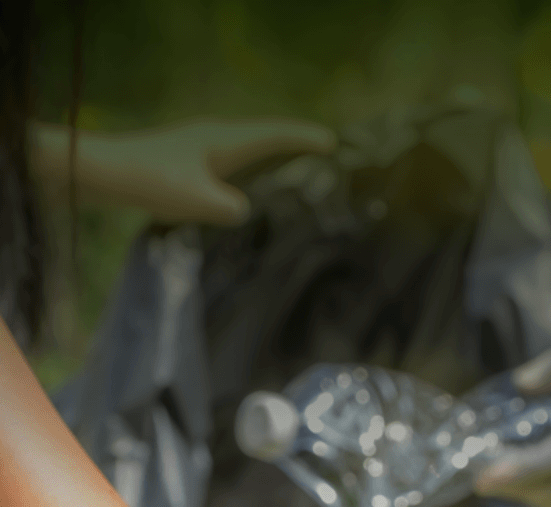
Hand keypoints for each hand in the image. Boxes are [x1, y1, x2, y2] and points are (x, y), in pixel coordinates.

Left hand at [32, 117, 335, 225]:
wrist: (104, 173)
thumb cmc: (151, 183)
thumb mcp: (198, 201)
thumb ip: (231, 209)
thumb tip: (245, 211)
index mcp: (224, 142)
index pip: (273, 137)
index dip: (304, 140)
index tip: (332, 143)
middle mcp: (215, 138)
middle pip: (264, 139)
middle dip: (294, 147)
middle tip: (322, 157)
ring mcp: (199, 148)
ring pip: (247, 152)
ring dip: (271, 161)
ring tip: (294, 177)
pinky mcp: (186, 162)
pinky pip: (230, 165)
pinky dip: (250, 173)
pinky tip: (247, 193)